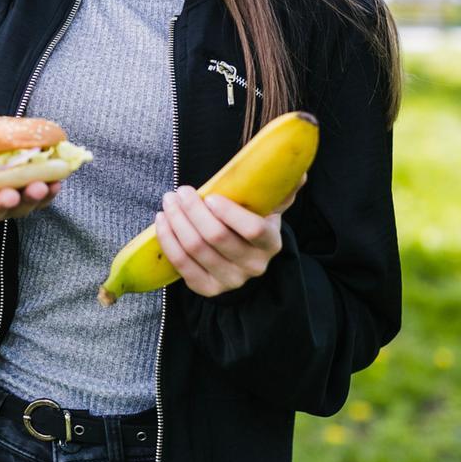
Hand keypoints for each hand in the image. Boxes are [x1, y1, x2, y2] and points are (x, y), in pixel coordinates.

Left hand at [152, 174, 305, 297]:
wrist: (241, 263)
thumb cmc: (250, 225)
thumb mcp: (267, 209)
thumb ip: (280, 191)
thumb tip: (299, 173)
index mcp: (270, 243)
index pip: (252, 230)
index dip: (229, 213)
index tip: (210, 195)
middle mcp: (253, 266)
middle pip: (215, 237)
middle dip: (192, 210)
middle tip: (180, 192)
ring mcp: (229, 280)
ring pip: (195, 248)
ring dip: (176, 221)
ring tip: (168, 202)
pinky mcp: (207, 289)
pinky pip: (181, 263)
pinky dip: (167, 239)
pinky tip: (162, 220)